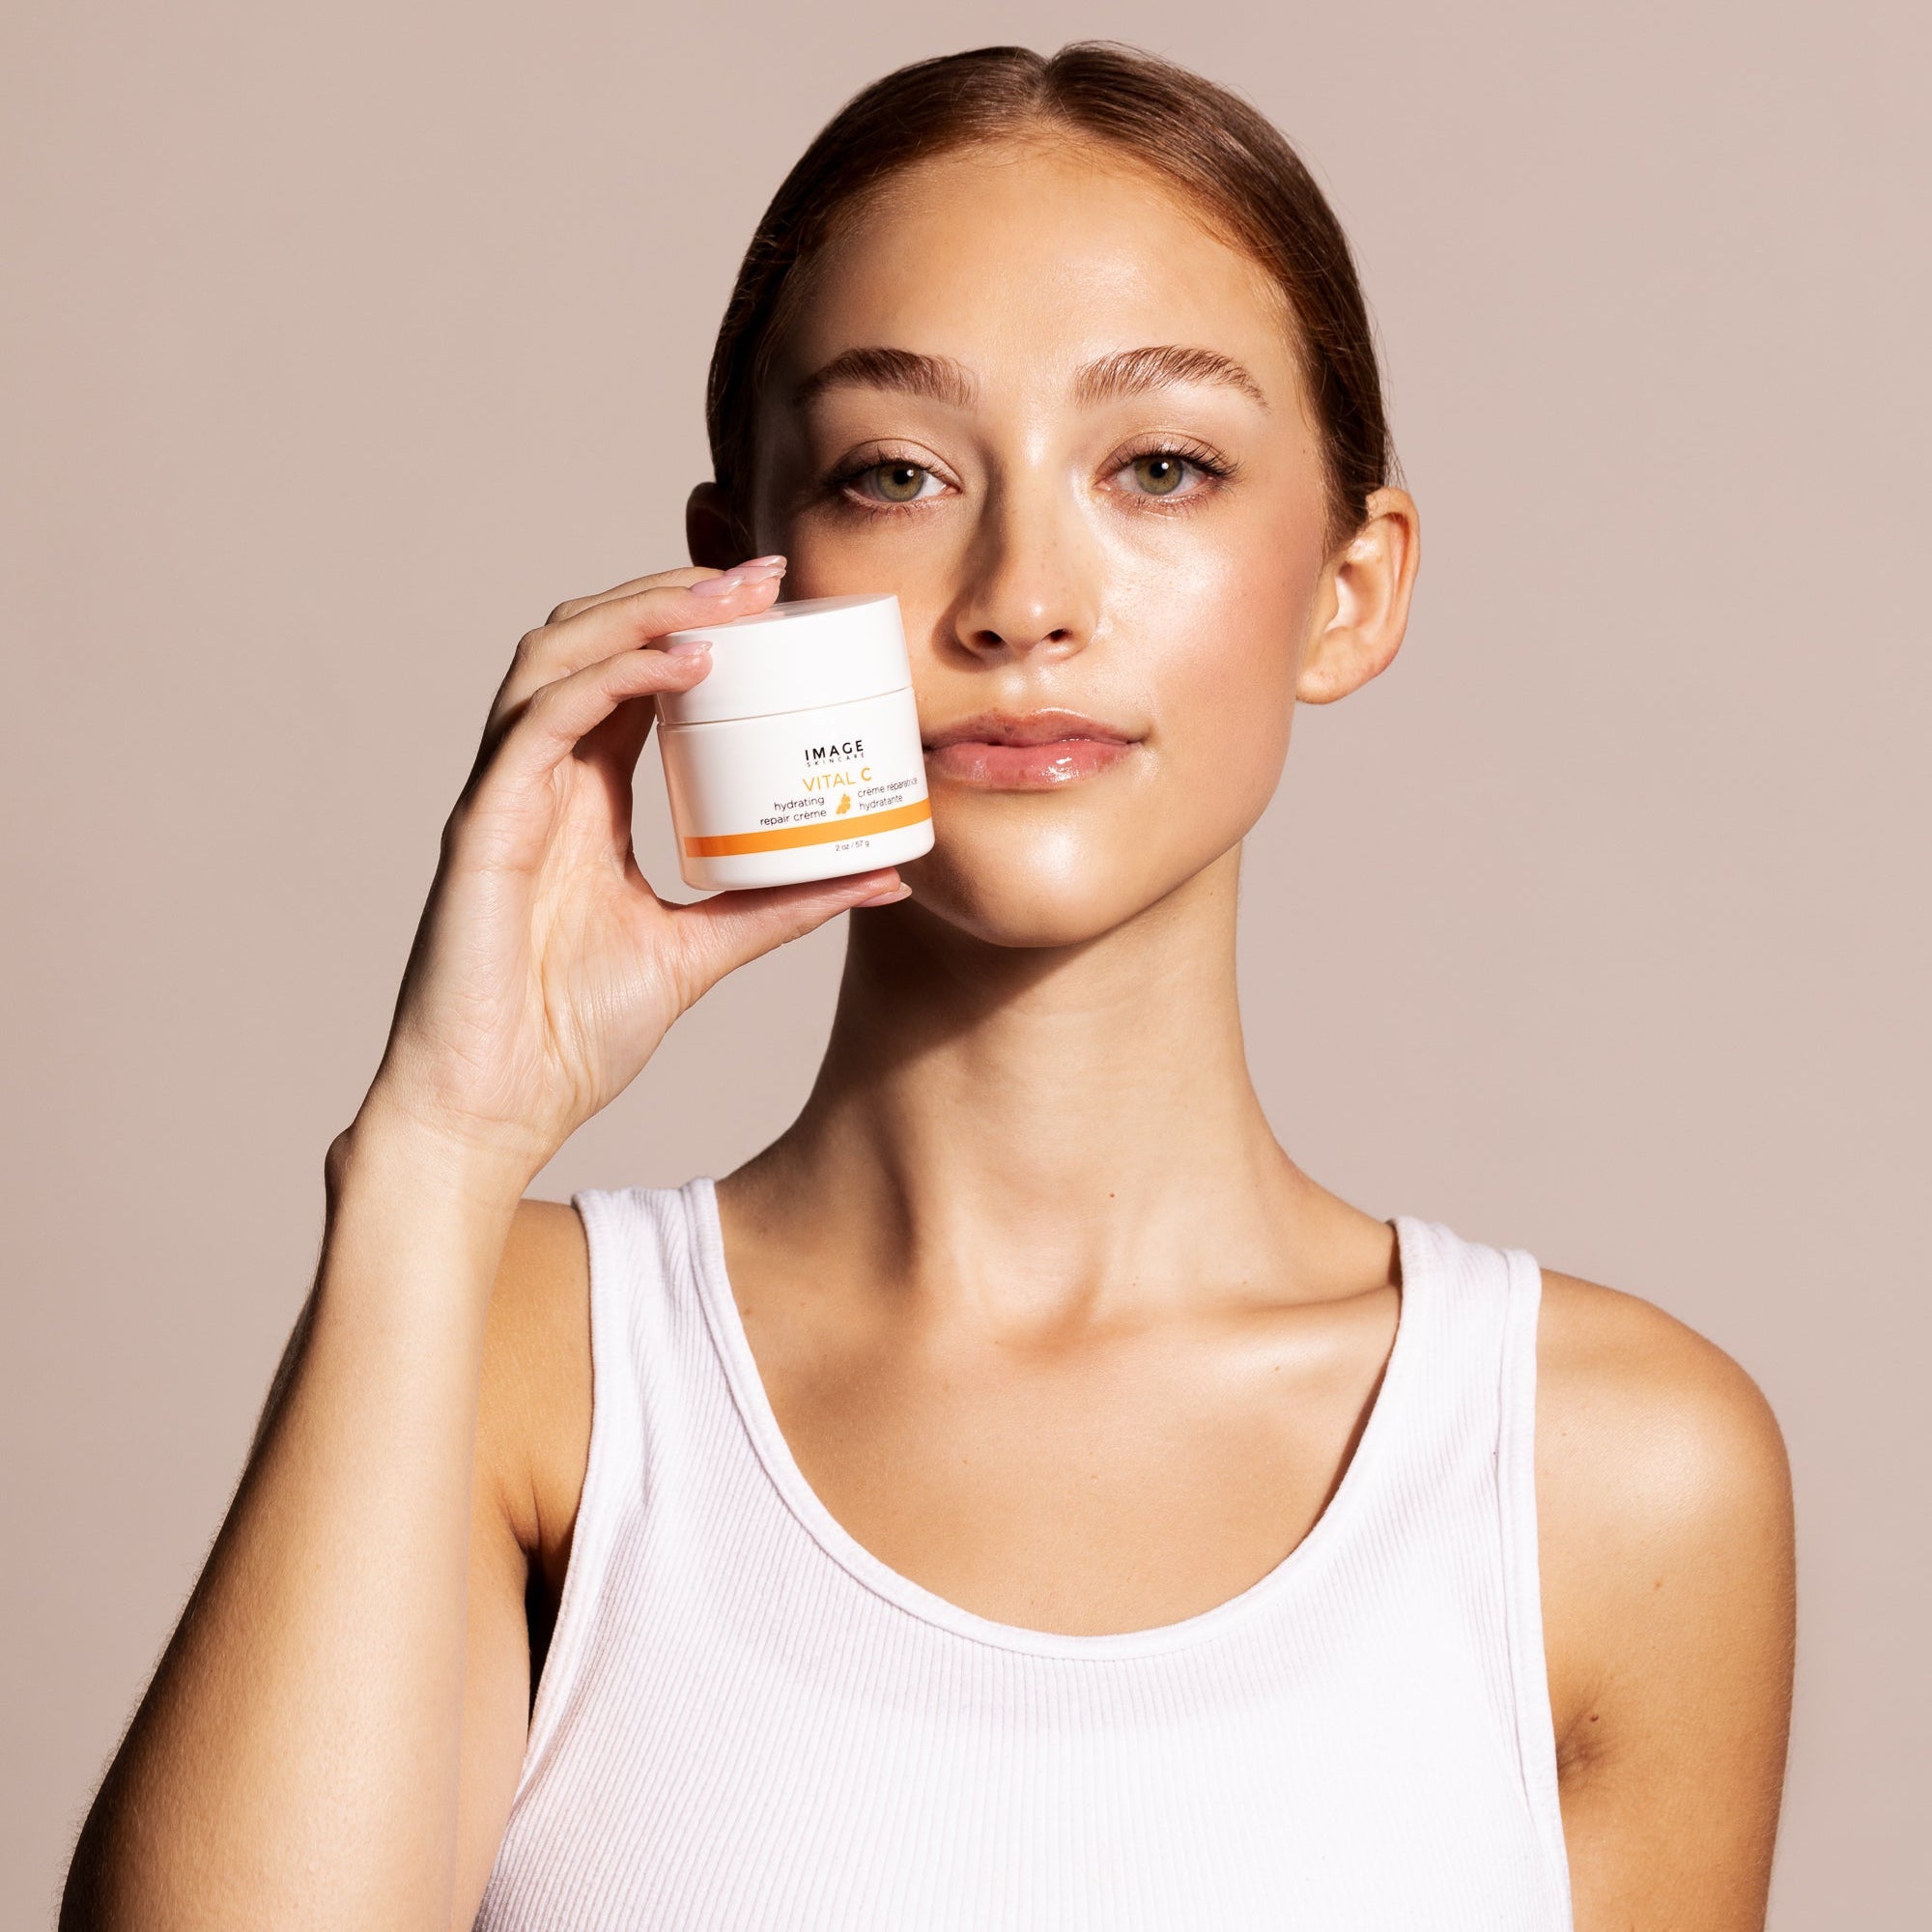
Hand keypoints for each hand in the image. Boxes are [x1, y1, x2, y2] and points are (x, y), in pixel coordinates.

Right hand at [355, 558, 907, 1185]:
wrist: (495, 1111)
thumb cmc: (571, 1037)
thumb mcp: (704, 953)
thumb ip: (782, 907)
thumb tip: (881, 872)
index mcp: (584, 800)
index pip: (634, 677)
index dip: (693, 624)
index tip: (777, 600)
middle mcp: (542, 780)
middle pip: (593, 641)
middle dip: (673, 594)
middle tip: (764, 578)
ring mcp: (506, 794)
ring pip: (557, 655)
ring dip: (641, 611)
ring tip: (726, 599)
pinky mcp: (482, 823)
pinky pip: (541, 720)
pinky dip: (612, 678)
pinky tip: (681, 664)